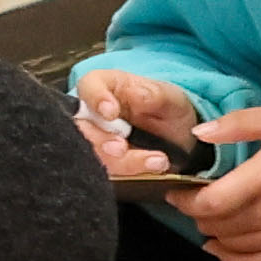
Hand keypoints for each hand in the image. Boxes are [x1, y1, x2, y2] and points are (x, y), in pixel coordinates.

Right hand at [75, 67, 205, 183]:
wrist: (179, 140)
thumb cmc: (168, 109)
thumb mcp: (170, 97)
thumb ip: (155, 94)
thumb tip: (136, 94)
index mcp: (105, 86)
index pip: (88, 86)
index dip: (95, 99)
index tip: (110, 113)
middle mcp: (93, 113)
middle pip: (81, 126)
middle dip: (100, 140)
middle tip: (122, 147)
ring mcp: (95, 140)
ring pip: (92, 154)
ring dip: (121, 162)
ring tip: (157, 160)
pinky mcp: (102, 164)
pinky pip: (104, 173)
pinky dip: (128, 174)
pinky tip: (152, 169)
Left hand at [178, 106, 260, 260]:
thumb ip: (236, 125)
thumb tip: (198, 135)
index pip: (208, 204)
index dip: (184, 200)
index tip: (176, 189)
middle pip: (214, 225)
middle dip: (197, 212)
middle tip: (196, 197)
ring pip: (229, 245)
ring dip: (212, 231)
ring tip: (209, 215)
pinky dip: (231, 259)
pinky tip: (220, 247)